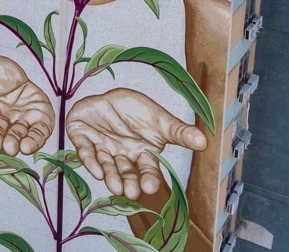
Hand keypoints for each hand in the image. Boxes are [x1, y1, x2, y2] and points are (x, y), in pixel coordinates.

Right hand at [0, 52, 54, 155]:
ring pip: (18, 135)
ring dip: (19, 142)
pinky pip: (38, 131)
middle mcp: (0, 118)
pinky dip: (36, 138)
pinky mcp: (36, 119)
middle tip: (7, 147)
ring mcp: (18, 120)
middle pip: (0, 131)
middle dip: (3, 140)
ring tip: (21, 147)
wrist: (17, 74)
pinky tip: (33, 144)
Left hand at [66, 88, 207, 199]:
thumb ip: (179, 132)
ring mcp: (102, 149)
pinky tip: (95, 168)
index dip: (148, 179)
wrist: (109, 95)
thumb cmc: (137, 111)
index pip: (147, 171)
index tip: (150, 187)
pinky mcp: (83, 139)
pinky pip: (86, 151)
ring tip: (115, 185)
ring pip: (106, 166)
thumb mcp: (161, 120)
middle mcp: (122, 157)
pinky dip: (90, 160)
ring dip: (110, 176)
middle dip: (128, 183)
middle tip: (131, 192)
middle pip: (125, 173)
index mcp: (141, 154)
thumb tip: (205, 141)